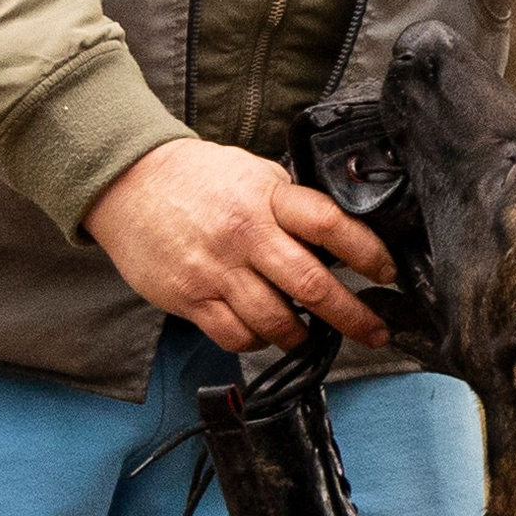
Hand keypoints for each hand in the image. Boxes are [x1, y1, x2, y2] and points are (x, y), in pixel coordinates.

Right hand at [87, 140, 395, 356]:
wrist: (127, 183)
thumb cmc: (197, 179)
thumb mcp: (253, 174)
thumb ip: (291, 205)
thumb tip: (337, 241)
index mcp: (266, 198)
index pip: (330, 225)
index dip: (367, 253)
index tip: (387, 273)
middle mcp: (244, 236)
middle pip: (312, 286)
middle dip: (353, 316)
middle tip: (375, 331)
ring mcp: (216, 271)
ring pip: (276, 322)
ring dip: (302, 336)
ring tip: (311, 335)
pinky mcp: (190, 298)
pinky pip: (237, 336)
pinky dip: (258, 341)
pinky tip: (264, 332)